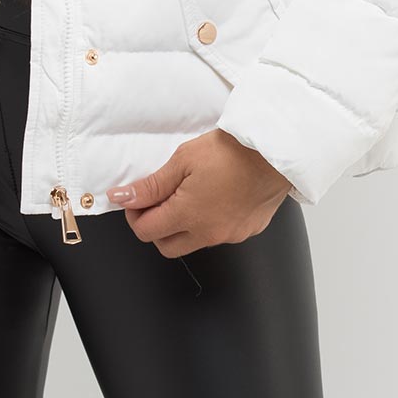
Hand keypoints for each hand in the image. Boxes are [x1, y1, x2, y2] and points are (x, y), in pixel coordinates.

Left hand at [105, 128, 293, 255]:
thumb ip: (150, 185)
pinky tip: (215, 196)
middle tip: (159, 199)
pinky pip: (219, 234)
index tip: (137, 197)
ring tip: (189, 192)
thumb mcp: (182, 160)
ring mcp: (230, 235)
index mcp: (187, 217)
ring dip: (182, 225)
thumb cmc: (231, 151)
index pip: (145, 231)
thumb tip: (121, 198)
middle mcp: (208, 234)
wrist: (275, 151)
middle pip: (166, 246)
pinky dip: (209, 221)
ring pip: (193, 242)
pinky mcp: (248, 230)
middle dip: (155, 226)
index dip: (134, 214)